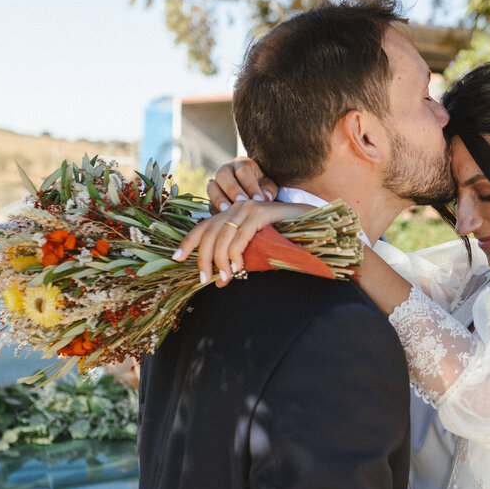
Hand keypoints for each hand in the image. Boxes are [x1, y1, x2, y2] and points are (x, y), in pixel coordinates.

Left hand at [173, 199, 310, 286]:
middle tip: (205, 280)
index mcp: (231, 215)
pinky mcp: (261, 213)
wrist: (314, 225)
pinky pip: (240, 237)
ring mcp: (249, 208)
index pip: (203, 227)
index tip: (175, 258)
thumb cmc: (285, 240)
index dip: (187, 242)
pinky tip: (238, 268)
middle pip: (208, 235)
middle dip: (203, 260)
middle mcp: (236, 208)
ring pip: (222, 238)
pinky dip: (236, 255)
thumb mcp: (256, 247)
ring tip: (225, 280)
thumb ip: (237, 253)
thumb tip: (219, 275)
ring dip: (220, 263)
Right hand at [207, 156, 279, 209]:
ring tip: (227, 211)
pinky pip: (209, 201)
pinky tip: (224, 218)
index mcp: (243, 164)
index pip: (243, 170)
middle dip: (232, 189)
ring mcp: (216, 182)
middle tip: (242, 202)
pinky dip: (215, 208)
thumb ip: (268, 190)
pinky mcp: (212, 197)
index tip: (259, 199)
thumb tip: (265, 198)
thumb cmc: (263, 187)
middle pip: (222, 174)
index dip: (250, 184)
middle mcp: (227, 170)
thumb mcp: (269, 186)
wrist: (253, 192)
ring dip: (219, 199)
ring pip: (211, 186)